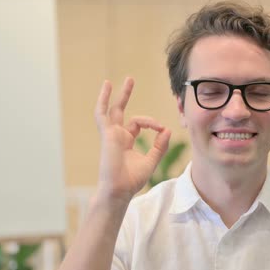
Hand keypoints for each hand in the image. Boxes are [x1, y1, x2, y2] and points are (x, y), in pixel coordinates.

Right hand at [93, 78, 170, 207]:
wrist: (119, 190)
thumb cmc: (132, 180)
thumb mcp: (151, 161)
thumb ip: (160, 146)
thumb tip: (167, 130)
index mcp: (126, 141)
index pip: (139, 124)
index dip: (152, 123)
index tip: (161, 129)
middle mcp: (117, 136)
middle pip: (120, 111)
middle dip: (125, 95)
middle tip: (130, 80)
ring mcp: (111, 134)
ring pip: (112, 109)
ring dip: (117, 94)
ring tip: (122, 79)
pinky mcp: (107, 134)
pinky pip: (101, 114)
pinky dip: (103, 100)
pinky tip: (107, 87)